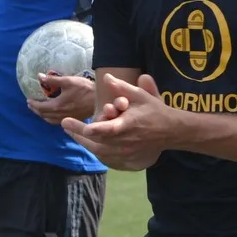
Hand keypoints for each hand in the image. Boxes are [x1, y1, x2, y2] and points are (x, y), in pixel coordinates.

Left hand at [28, 73, 95, 124]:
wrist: (101, 99)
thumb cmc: (85, 89)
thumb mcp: (68, 81)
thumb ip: (52, 80)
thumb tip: (39, 76)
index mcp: (57, 106)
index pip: (40, 107)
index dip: (33, 104)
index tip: (28, 100)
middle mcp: (61, 115)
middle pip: (44, 115)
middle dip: (36, 110)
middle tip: (31, 105)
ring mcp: (68, 118)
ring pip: (50, 120)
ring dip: (42, 115)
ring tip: (39, 110)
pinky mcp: (74, 119)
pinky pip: (58, 122)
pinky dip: (51, 119)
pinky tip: (52, 115)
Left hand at [60, 73, 176, 170]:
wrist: (172, 131)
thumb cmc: (154, 111)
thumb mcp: (140, 96)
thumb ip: (122, 87)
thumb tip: (107, 77)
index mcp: (126, 125)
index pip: (105, 129)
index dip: (89, 129)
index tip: (72, 124)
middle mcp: (124, 141)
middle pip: (96, 141)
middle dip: (78, 133)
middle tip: (65, 124)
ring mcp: (125, 152)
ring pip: (99, 151)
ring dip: (84, 142)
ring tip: (72, 132)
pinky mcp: (127, 158)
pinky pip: (107, 157)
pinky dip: (96, 150)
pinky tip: (87, 142)